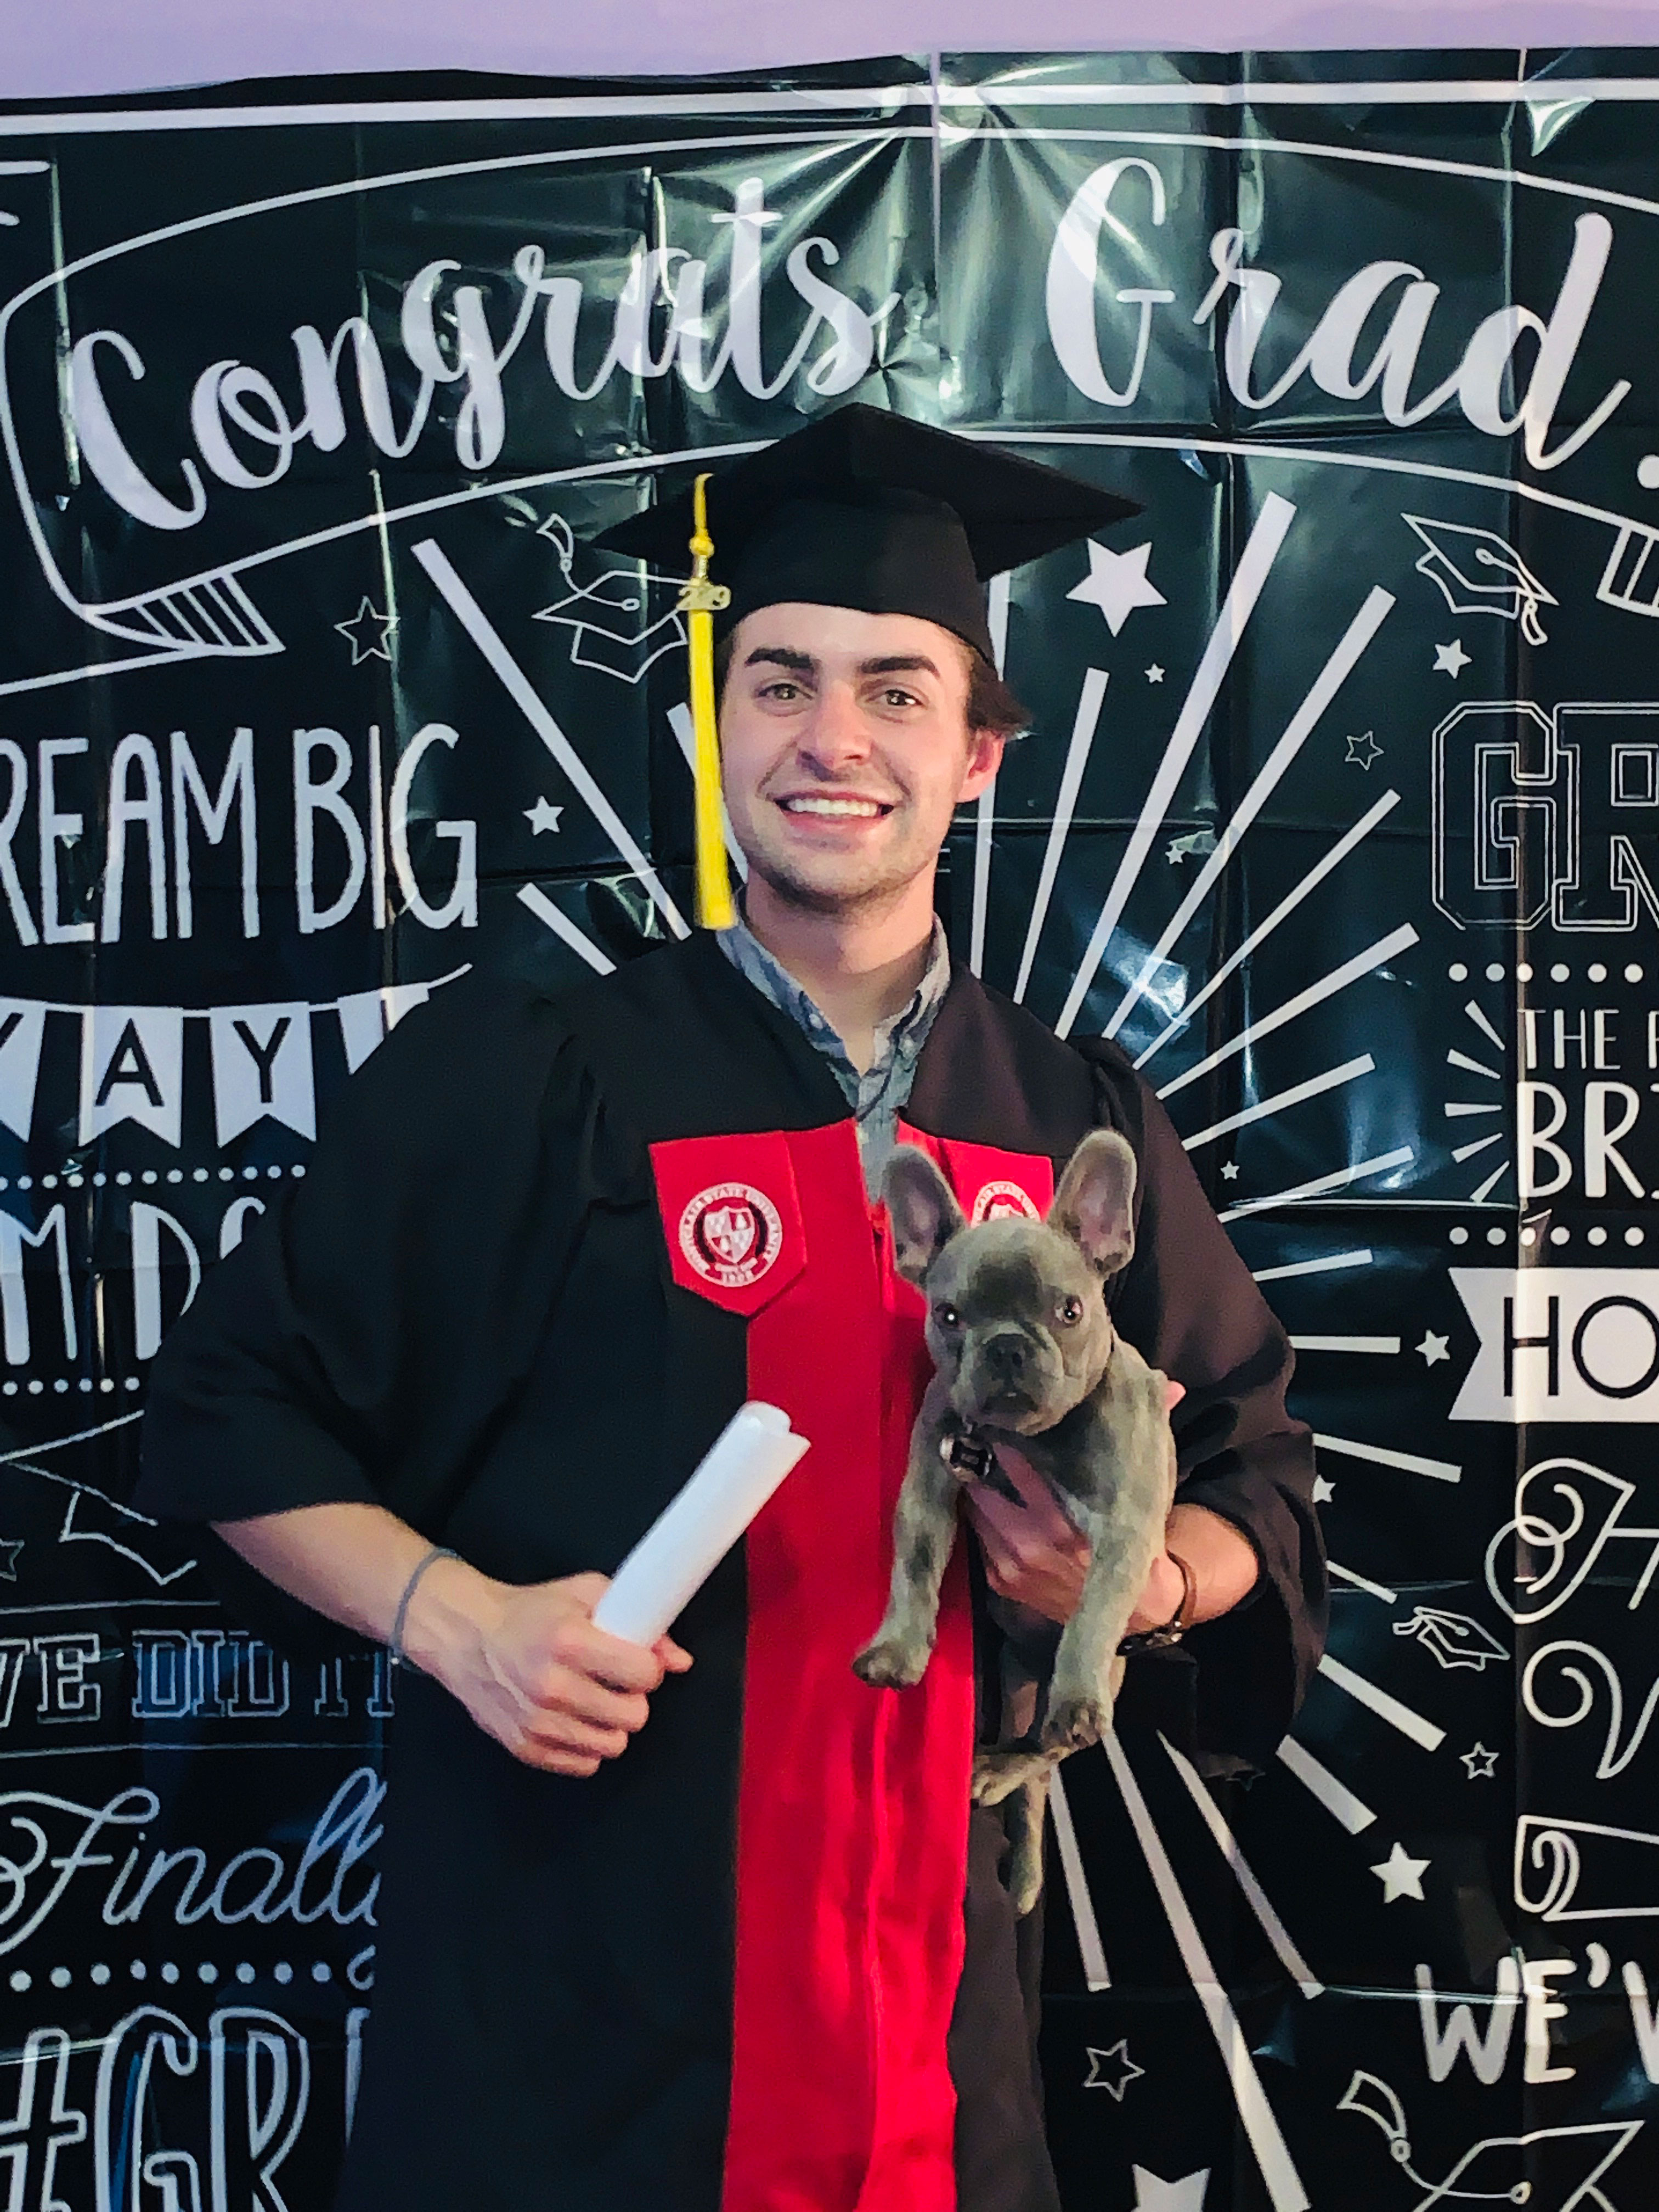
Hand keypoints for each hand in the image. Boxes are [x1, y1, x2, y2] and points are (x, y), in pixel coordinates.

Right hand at [412, 1564, 692, 1776]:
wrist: (468, 1636)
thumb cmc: (531, 1611)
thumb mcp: (585, 1594)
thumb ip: (638, 1619)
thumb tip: (680, 1661)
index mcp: (568, 1642)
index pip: (643, 1675)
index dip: (648, 1668)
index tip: (638, 1662)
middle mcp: (552, 1686)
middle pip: (632, 1716)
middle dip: (633, 1698)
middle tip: (616, 1683)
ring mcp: (536, 1722)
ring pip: (611, 1746)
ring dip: (611, 1724)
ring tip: (595, 1700)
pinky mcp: (524, 1747)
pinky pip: (583, 1764)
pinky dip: (586, 1745)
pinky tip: (574, 1718)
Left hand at [966, 1380, 1185, 1625]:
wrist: (1136, 1610)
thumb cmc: (1138, 1537)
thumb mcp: (1146, 1488)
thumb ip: (1152, 1433)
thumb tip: (1171, 1385)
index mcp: (1062, 1521)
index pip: (1013, 1464)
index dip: (998, 1434)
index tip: (994, 1410)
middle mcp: (1031, 1545)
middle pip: (979, 1484)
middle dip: (975, 1455)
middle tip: (971, 1427)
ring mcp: (1012, 1565)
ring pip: (972, 1508)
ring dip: (971, 1483)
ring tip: (970, 1454)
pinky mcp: (1001, 1581)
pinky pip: (975, 1535)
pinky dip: (978, 1512)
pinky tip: (982, 1492)